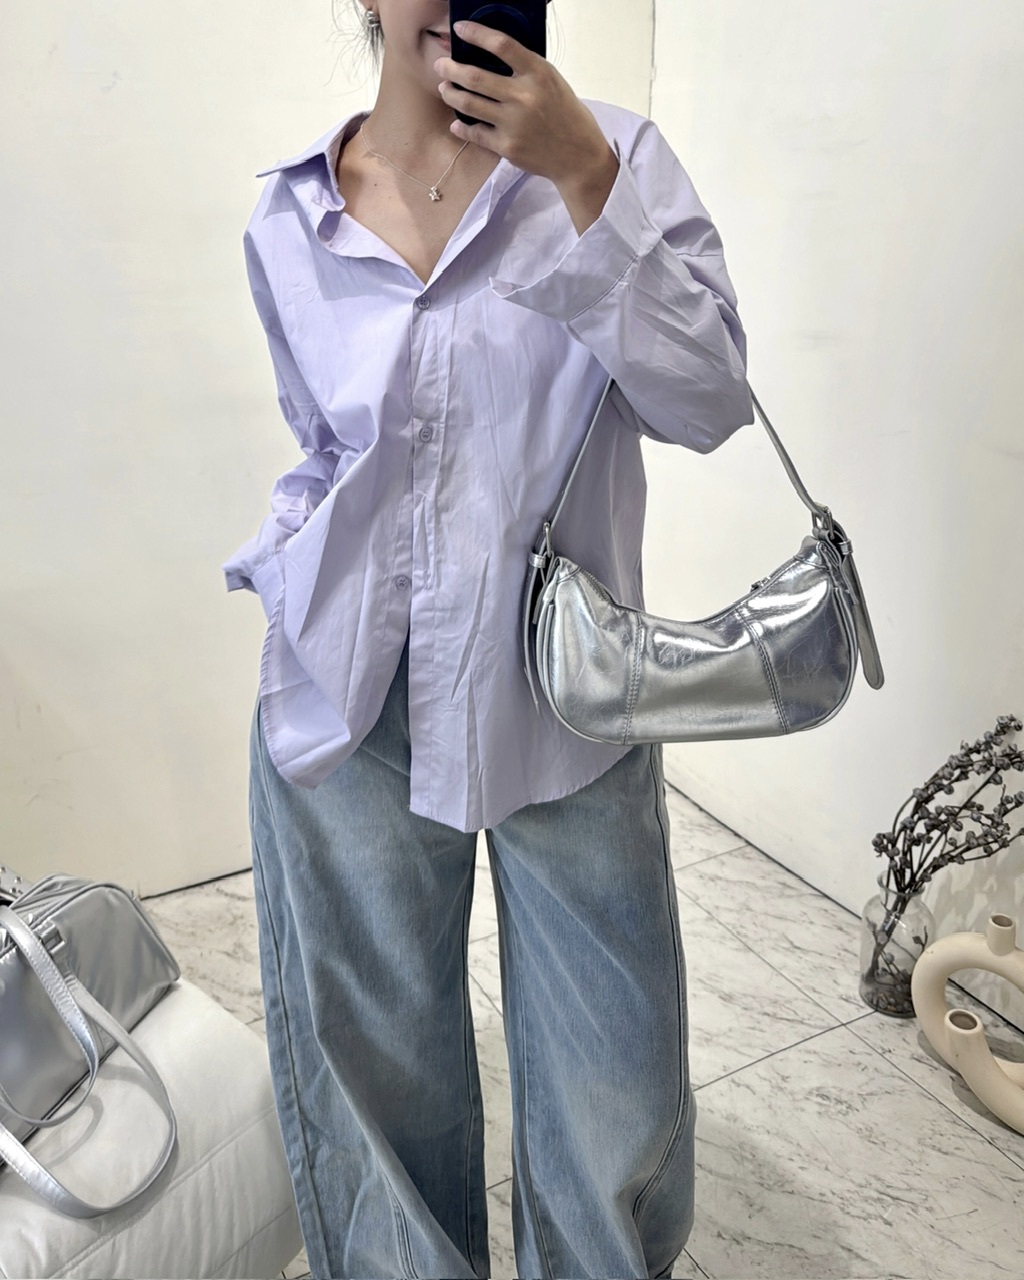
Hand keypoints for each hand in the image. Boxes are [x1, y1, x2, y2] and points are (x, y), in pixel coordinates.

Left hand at [433, 20, 616, 195]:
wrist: (579, 156)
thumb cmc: (566, 116)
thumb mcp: (552, 82)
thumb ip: (526, 70)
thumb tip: (492, 56)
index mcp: (538, 74)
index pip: (501, 45)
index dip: (476, 34)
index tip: (460, 29)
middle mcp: (524, 97)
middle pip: (475, 76)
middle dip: (451, 68)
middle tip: (441, 65)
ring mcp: (514, 123)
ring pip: (468, 103)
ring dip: (450, 94)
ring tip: (445, 89)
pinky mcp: (507, 146)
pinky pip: (475, 133)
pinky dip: (461, 127)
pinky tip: (456, 123)